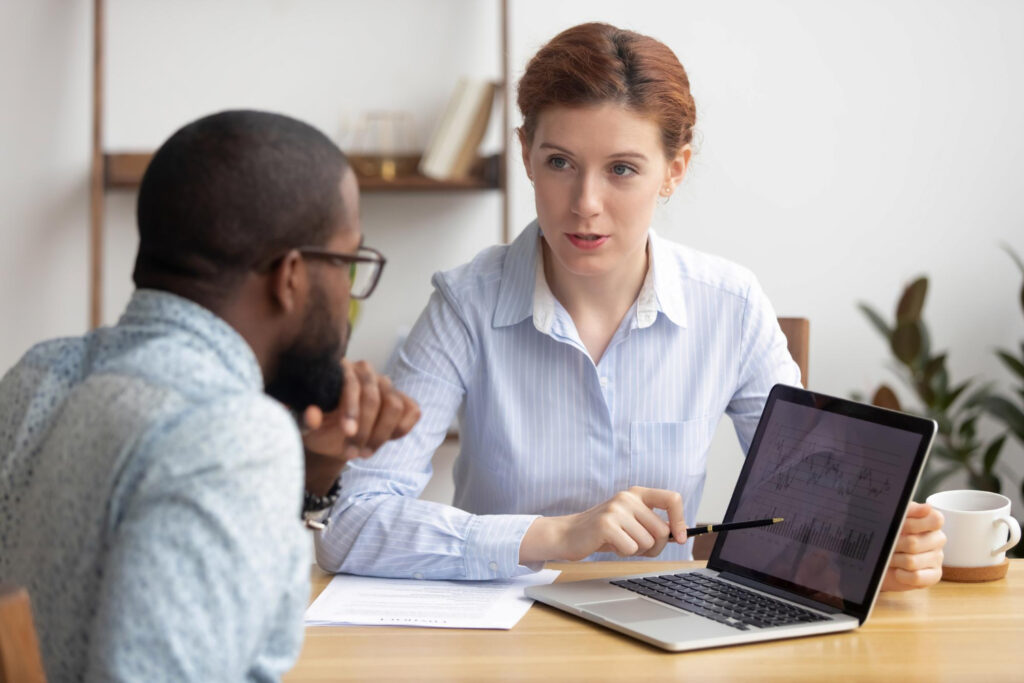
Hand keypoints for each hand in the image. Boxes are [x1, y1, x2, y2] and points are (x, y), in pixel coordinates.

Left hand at [301, 359, 419, 494]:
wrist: (336, 437)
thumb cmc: (321, 428)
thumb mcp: (307, 429)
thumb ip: (307, 422)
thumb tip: (312, 415)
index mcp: (341, 371)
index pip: (352, 384)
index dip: (352, 409)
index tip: (348, 432)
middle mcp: (366, 373)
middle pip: (375, 397)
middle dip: (365, 429)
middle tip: (352, 454)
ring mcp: (387, 386)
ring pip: (395, 405)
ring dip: (381, 434)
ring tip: (365, 452)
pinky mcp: (403, 400)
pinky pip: (412, 411)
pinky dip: (401, 429)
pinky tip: (383, 440)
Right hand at [520, 487, 686, 563]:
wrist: (569, 534)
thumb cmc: (604, 532)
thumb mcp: (631, 521)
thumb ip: (653, 524)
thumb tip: (680, 533)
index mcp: (637, 493)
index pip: (672, 499)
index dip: (680, 521)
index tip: (680, 538)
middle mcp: (628, 497)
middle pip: (662, 530)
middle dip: (654, 546)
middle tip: (636, 546)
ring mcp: (616, 509)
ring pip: (648, 542)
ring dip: (636, 550)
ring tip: (620, 543)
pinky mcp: (606, 524)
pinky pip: (631, 548)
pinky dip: (624, 553)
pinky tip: (611, 545)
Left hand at [880, 502, 944, 590]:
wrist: (877, 559)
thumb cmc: (887, 534)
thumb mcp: (893, 517)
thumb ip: (908, 510)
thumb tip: (927, 507)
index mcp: (931, 522)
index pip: (935, 520)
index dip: (913, 524)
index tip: (899, 526)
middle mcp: (938, 539)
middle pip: (914, 543)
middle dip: (894, 545)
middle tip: (886, 545)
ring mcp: (937, 558)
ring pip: (912, 561)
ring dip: (894, 560)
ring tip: (888, 558)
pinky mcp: (934, 575)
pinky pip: (916, 577)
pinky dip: (901, 575)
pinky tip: (897, 571)